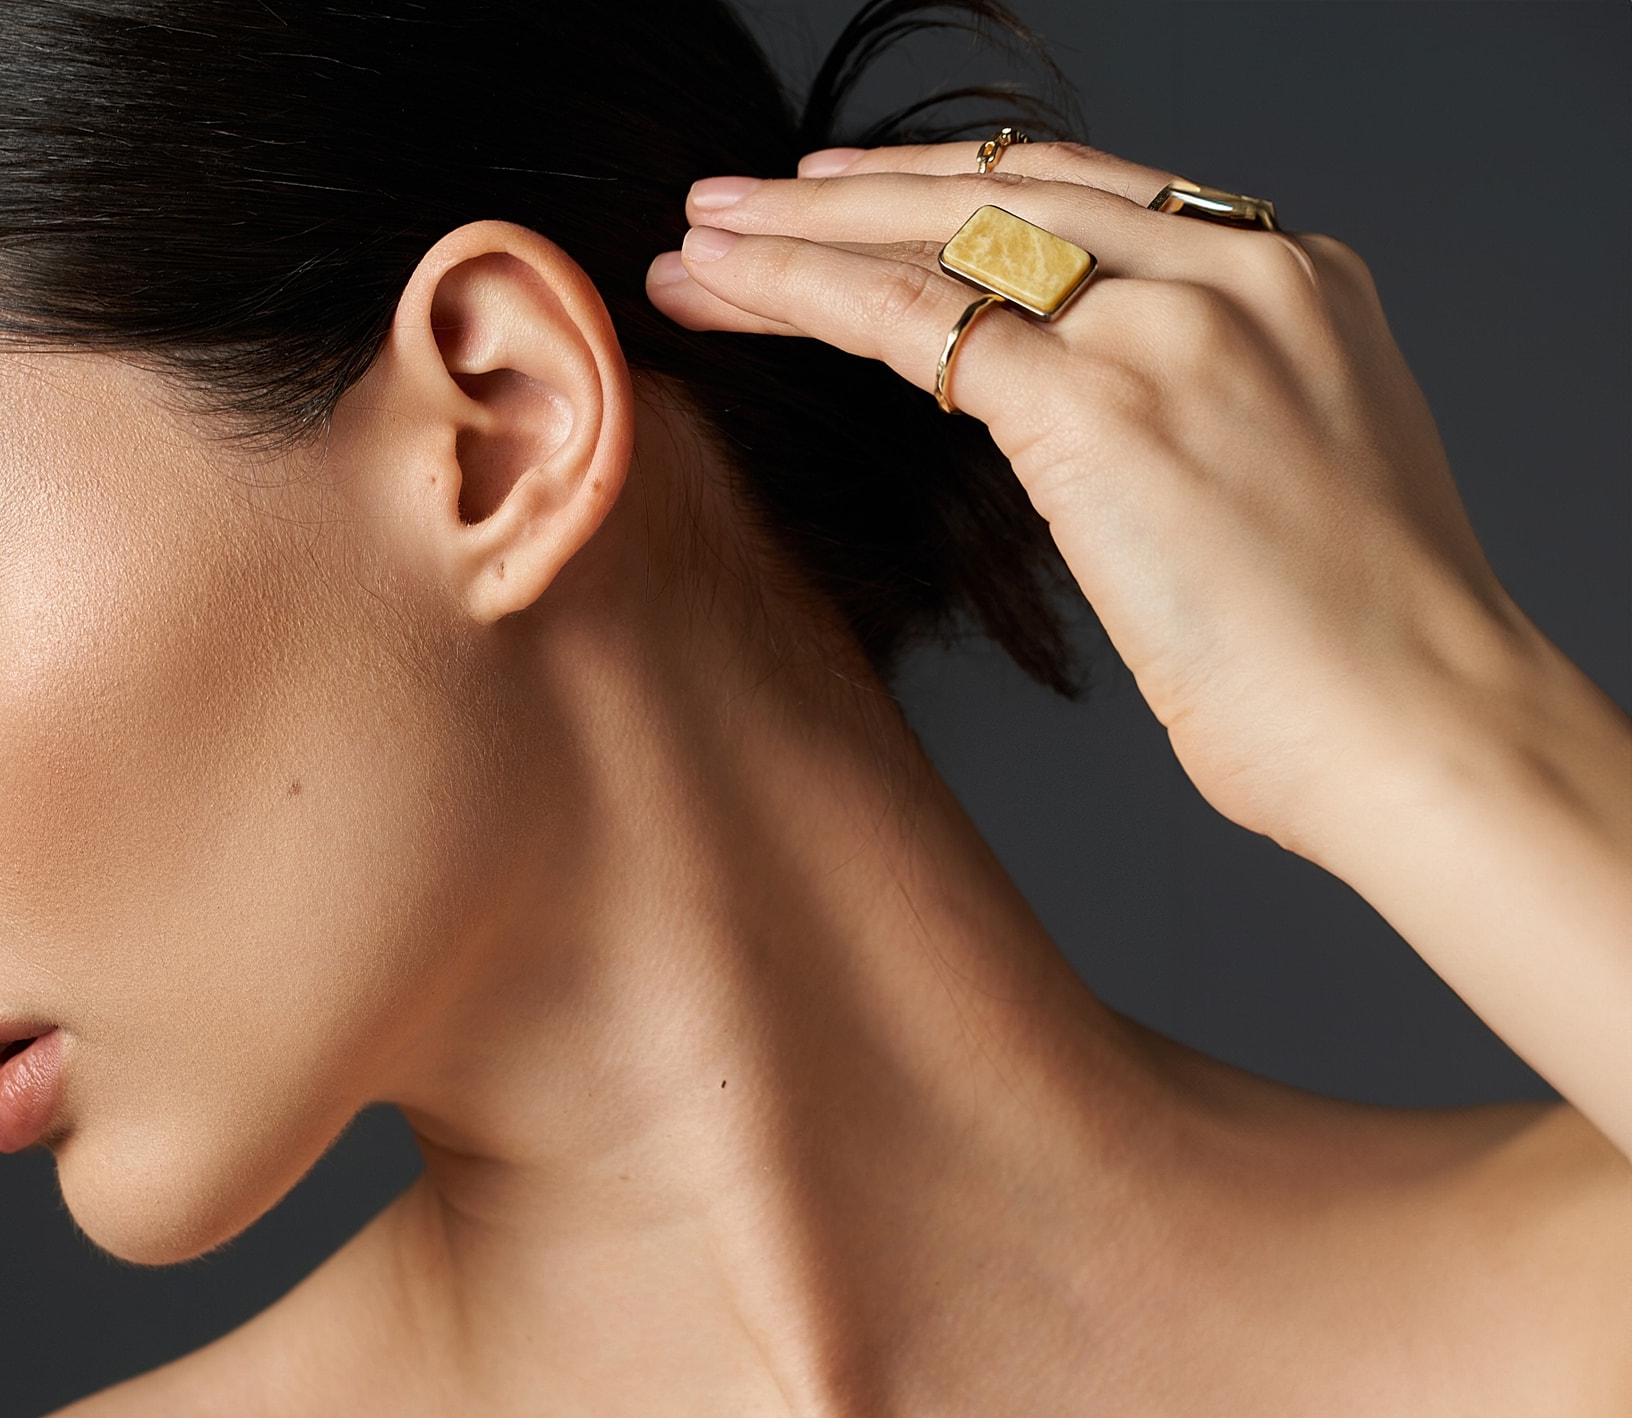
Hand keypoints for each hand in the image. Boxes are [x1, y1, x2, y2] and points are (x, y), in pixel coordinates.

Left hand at [645, 141, 1631, 1152]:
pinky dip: (799, 295)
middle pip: (999, 189)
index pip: (1080, 196)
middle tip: (736, 199)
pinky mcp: (1101, 400)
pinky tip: (719, 294)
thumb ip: (1198, 412)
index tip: (849, 196)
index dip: (942, 189)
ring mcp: (1170, 324)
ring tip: (694, 241)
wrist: (1420, 727)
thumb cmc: (1351, 653)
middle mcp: (1236, 271)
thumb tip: (1098, 430)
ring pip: (937, 237)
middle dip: (849, 191)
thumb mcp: (1288, 480)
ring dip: (797, 234)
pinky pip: (909, 318)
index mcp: (1290, 278)